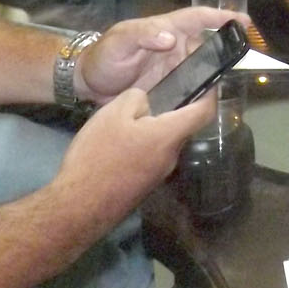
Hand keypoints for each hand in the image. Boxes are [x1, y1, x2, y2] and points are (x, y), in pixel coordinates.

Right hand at [46, 86, 217, 243]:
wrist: (78, 208)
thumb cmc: (98, 156)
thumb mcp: (113, 113)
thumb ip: (137, 99)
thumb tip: (147, 105)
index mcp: (169, 136)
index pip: (204, 112)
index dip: (210, 93)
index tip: (207, 79)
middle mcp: (171, 158)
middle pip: (179, 127)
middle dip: (168, 111)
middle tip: (148, 96)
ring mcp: (157, 176)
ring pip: (161, 143)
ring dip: (149, 130)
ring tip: (122, 121)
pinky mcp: (143, 187)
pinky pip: (148, 158)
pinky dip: (139, 146)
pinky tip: (115, 145)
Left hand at [75, 6, 249, 101]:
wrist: (88, 86)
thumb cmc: (104, 56)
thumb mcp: (119, 41)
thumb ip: (142, 36)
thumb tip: (171, 37)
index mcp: (166, 29)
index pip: (198, 19)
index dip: (220, 17)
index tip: (242, 21)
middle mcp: (175, 48)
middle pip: (207, 45)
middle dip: (227, 47)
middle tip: (247, 56)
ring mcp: (174, 70)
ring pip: (203, 68)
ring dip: (218, 72)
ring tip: (234, 79)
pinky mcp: (170, 91)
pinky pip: (192, 89)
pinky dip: (204, 93)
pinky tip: (213, 102)